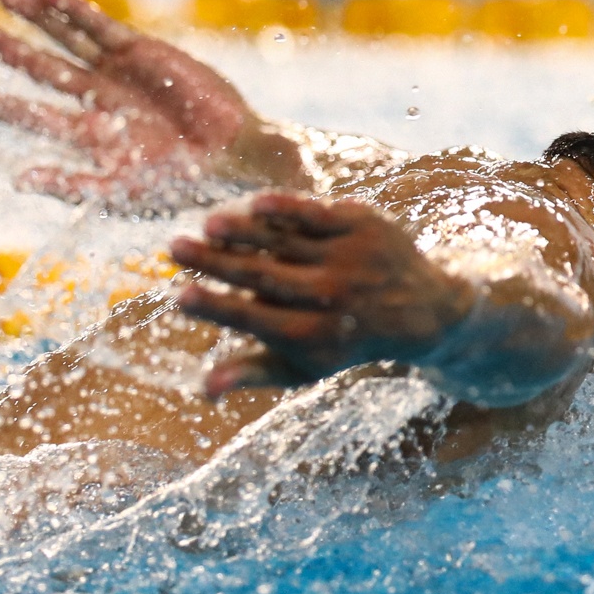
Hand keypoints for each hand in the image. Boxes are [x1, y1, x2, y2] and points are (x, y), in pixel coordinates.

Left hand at [0, 0, 297, 205]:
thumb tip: (17, 181)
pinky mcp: (141, 51)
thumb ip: (69, 186)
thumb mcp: (118, 195)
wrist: (230, 156)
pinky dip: (73, 10)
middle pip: (39, 68)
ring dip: (35, 17)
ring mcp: (116, 72)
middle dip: (5, 49)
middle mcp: (95, 100)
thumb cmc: (178, 186)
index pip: (32, 115)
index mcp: (85, 136)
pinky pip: (99, 26)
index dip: (0, 104)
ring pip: (66, 40)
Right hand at [169, 192, 471, 396]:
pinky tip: (250, 203)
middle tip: (173, 249)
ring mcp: (348, 257)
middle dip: (214, 262)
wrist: (421, 311)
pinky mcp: (361, 225)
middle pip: (262, 275)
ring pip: (284, 240)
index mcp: (312, 336)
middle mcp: (331, 297)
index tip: (179, 296)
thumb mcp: (301, 366)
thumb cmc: (341, 341)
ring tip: (204, 225)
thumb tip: (202, 390)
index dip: (216, 308)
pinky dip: (284, 208)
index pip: (254, 318)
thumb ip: (250, 373)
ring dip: (241, 230)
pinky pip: (315, 213)